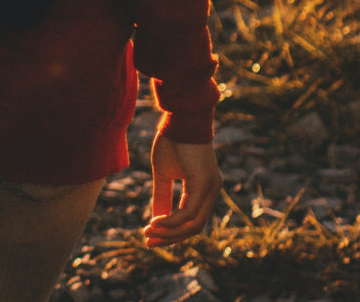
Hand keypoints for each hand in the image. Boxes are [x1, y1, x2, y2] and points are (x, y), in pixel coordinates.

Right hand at [143, 132, 220, 247]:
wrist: (181, 117)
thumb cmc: (173, 140)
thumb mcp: (163, 172)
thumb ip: (162, 196)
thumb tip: (156, 220)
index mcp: (204, 188)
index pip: (190, 219)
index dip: (171, 231)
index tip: (149, 237)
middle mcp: (211, 191)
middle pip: (194, 227)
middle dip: (170, 237)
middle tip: (148, 241)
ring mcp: (211, 188)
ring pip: (193, 224)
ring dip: (170, 232)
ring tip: (149, 232)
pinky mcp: (205, 184)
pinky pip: (189, 213)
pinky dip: (172, 221)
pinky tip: (156, 222)